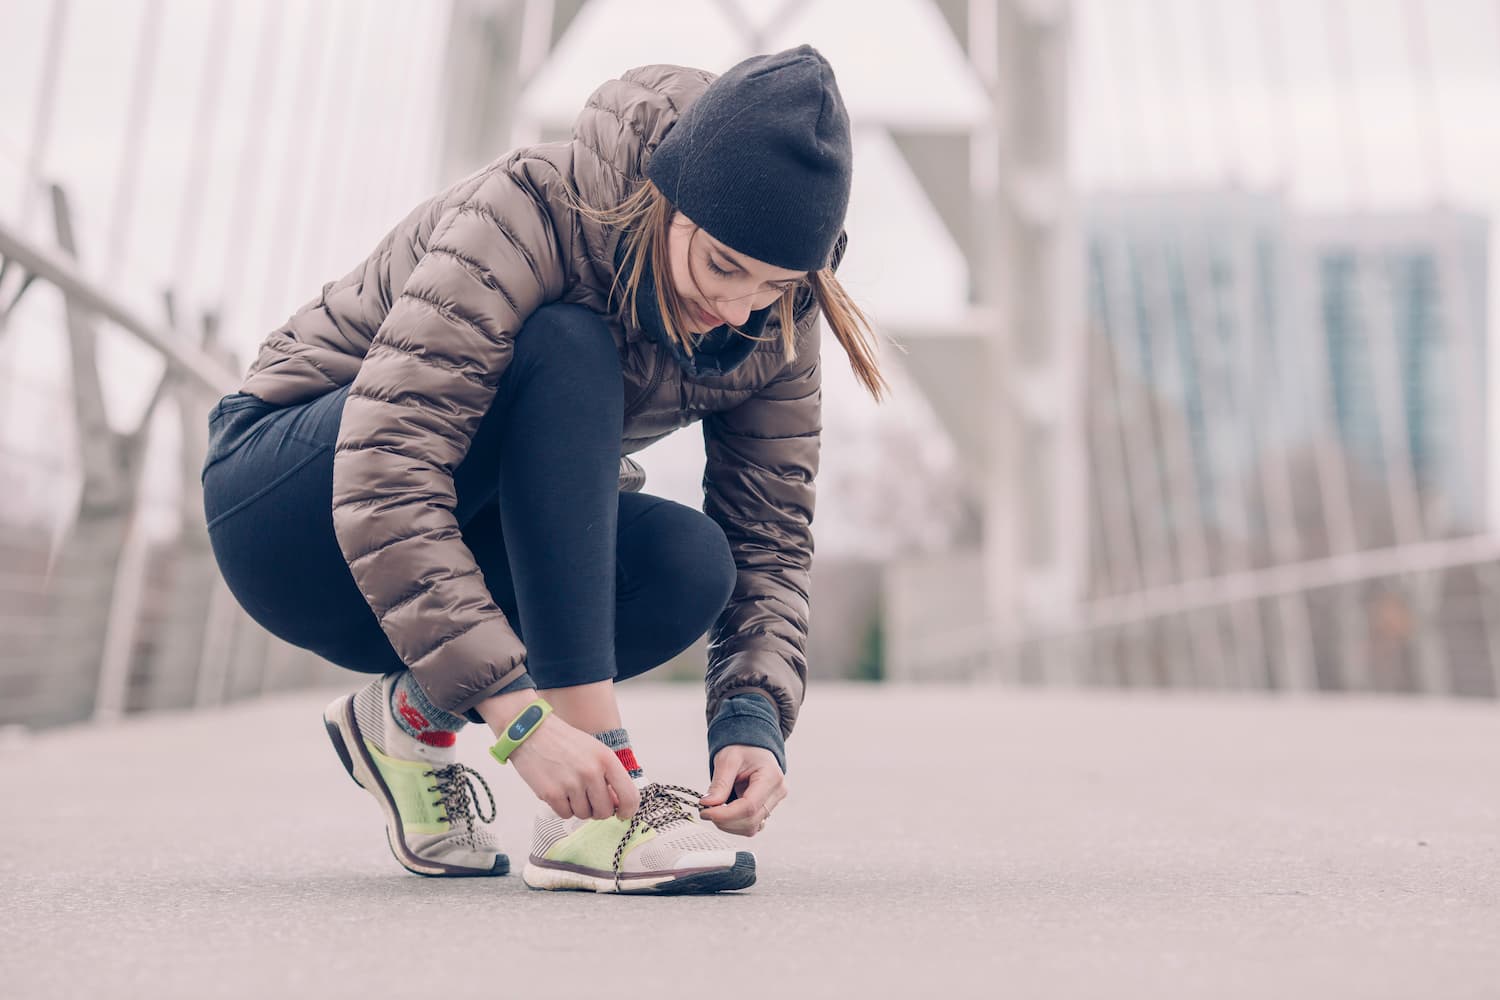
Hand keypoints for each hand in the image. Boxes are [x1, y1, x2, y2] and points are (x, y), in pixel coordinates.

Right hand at [507, 713, 639, 821]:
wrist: (531, 731)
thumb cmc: (564, 741)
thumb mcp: (594, 750)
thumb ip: (609, 776)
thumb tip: (617, 805)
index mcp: (606, 759)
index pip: (629, 796)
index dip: (628, 810)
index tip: (622, 814)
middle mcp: (591, 772)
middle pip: (605, 812)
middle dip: (598, 810)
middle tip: (588, 799)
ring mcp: (571, 784)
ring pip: (584, 815)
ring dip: (578, 807)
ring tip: (569, 788)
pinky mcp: (552, 794)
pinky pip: (565, 814)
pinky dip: (562, 807)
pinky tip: (558, 790)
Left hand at [699, 745, 786, 836]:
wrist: (752, 746)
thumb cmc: (742, 748)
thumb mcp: (728, 759)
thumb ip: (720, 783)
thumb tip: (708, 804)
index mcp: (771, 777)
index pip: (749, 806)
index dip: (725, 815)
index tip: (705, 812)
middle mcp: (777, 792)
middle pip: (751, 820)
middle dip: (724, 820)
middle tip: (706, 811)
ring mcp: (774, 803)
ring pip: (751, 827)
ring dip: (728, 824)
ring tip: (714, 810)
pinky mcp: (766, 810)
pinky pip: (751, 826)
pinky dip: (734, 824)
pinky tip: (724, 813)